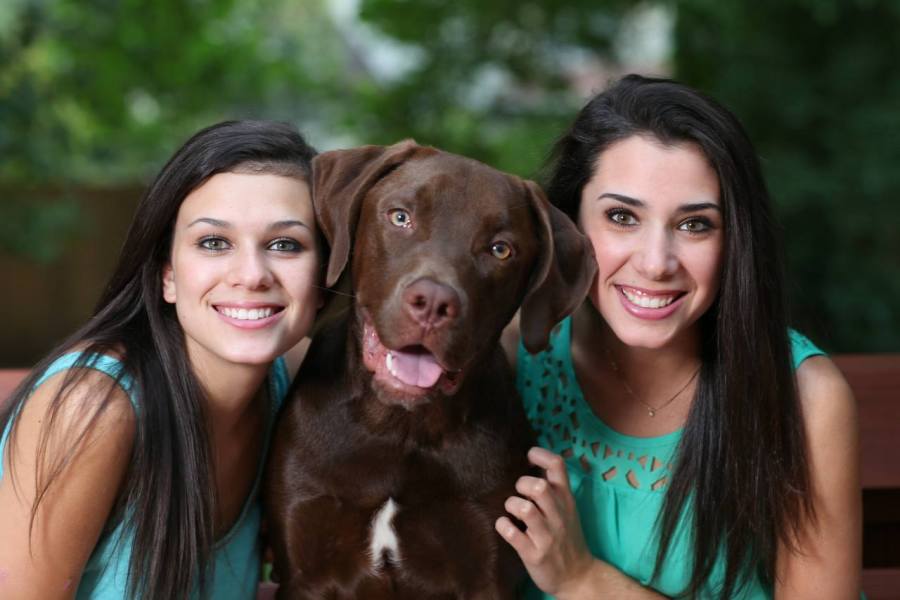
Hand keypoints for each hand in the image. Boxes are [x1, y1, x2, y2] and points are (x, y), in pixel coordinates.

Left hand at [495, 446, 594, 597]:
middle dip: (522, 484)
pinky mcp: (534, 554)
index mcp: (566, 500)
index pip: (557, 465)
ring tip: (511, 511)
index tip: (527, 458)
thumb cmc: (567, 537)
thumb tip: (531, 461)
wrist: (578, 576)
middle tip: (518, 492)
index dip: (539, 454)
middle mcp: (558, 515)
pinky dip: (503, 526)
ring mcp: (547, 536)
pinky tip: (505, 526)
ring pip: (525, 509)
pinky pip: (513, 534)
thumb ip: (553, 488)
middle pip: (539, 486)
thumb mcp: (566, 509)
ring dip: (511, 505)